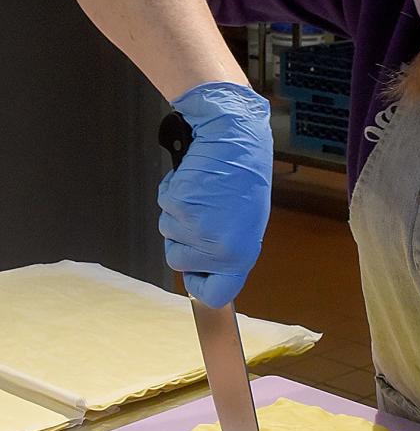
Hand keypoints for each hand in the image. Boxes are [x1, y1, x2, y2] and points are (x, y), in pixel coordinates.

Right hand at [158, 81, 271, 307]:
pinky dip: (172, 192)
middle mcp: (220, 247)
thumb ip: (226, 248)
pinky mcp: (181, 207)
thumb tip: (207, 268)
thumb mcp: (244, 221)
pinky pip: (164, 207)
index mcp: (242, 253)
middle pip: (178, 262)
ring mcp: (198, 228)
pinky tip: (192, 179)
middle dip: (181, 239)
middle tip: (201, 214)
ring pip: (168, 233)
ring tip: (202, 192)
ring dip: (178, 213)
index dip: (200, 286)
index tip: (194, 275)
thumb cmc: (243, 175)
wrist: (235, 137)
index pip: (219, 293)